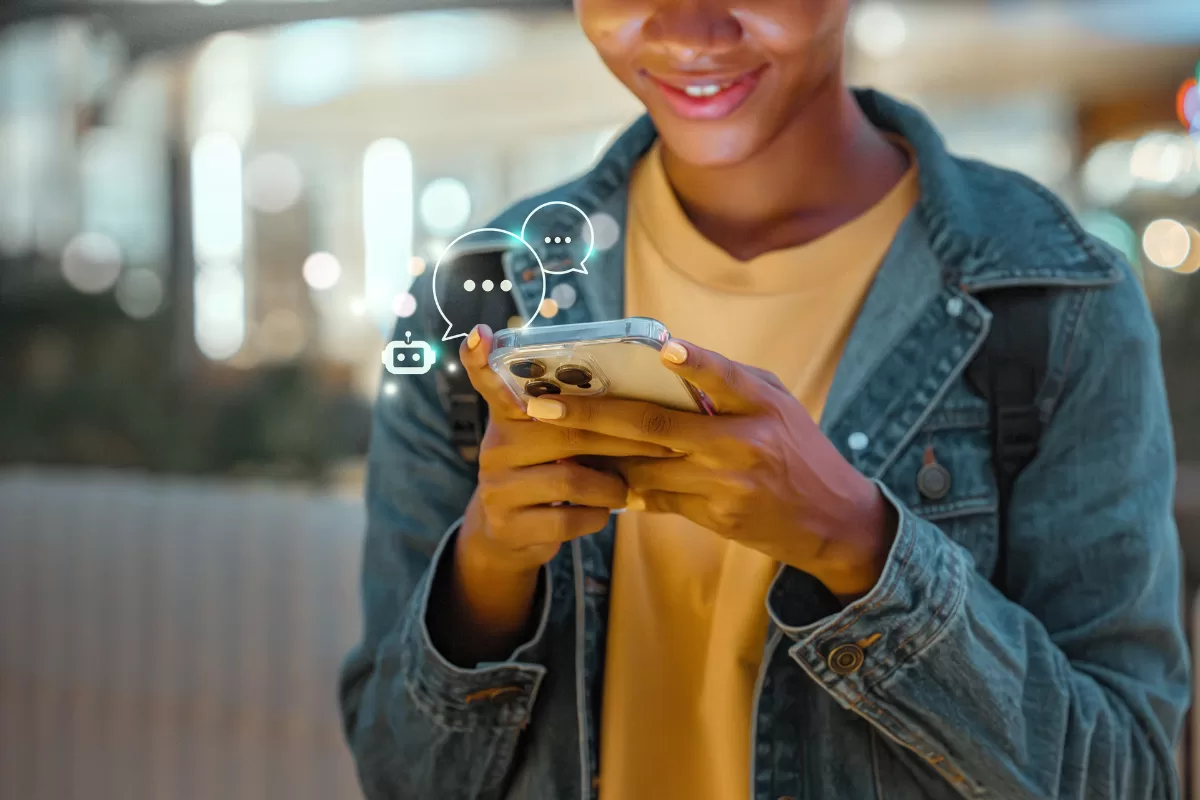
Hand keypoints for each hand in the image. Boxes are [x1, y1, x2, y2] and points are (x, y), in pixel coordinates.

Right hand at [458, 324, 676, 575]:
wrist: (509, 535)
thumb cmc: (547, 473)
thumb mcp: (550, 440)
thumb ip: (573, 416)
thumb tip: (641, 394)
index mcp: (508, 415)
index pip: (489, 381)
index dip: (481, 359)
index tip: (480, 335)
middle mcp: (497, 445)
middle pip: (566, 430)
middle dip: (623, 440)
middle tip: (666, 444)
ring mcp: (497, 486)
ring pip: (570, 480)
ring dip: (611, 486)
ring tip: (626, 488)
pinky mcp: (508, 524)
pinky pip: (566, 520)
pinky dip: (595, 516)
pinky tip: (601, 512)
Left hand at [523, 339, 897, 598]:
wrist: (830, 521)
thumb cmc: (799, 449)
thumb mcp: (776, 404)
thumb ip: (728, 383)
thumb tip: (665, 360)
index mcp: (760, 405)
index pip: (723, 377)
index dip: (694, 362)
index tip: (661, 348)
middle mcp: (740, 443)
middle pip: (654, 426)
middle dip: (591, 415)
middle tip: (542, 406)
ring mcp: (723, 484)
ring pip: (642, 466)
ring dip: (594, 453)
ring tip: (547, 438)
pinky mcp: (712, 516)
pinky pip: (655, 496)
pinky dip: (623, 485)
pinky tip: (588, 473)